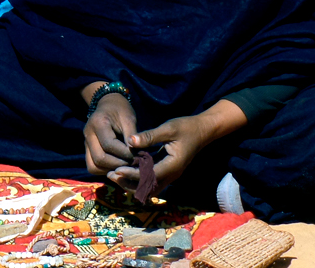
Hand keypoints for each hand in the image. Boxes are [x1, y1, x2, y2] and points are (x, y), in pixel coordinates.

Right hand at [84, 90, 136, 174]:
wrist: (108, 104)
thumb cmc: (120, 110)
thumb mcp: (129, 118)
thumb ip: (133, 135)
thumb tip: (137, 154)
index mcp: (98, 123)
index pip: (109, 145)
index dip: (125, 153)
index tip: (138, 155)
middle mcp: (88, 135)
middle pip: (99, 159)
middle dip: (118, 164)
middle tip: (133, 163)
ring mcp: (85, 144)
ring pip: (93, 166)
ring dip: (110, 169)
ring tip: (125, 165)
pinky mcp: (87, 151)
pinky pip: (92, 167)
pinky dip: (105, 170)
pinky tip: (117, 165)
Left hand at [114, 99, 247, 192]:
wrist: (202, 130)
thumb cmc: (186, 127)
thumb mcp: (168, 128)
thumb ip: (150, 136)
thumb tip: (130, 140)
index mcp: (173, 165)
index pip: (150, 175)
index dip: (133, 174)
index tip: (118, 169)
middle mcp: (172, 174)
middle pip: (148, 187)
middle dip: (129, 183)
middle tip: (111, 175)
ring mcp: (170, 175)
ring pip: (149, 187)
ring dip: (132, 183)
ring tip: (114, 176)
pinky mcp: (167, 172)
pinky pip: (151, 181)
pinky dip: (138, 180)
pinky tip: (125, 173)